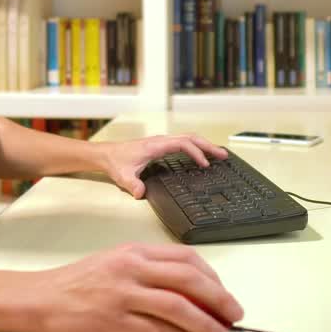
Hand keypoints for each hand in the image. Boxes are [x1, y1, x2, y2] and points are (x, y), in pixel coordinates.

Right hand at [26, 242, 243, 331]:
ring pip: (180, 307)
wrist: (39, 299)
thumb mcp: (115, 263)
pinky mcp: (117, 321)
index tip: (224, 294)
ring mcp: (125, 294)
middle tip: (236, 316)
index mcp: (135, 251)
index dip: (213, 277)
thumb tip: (188, 291)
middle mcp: (133, 268)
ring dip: (209, 325)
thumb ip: (148, 271)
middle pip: (189, 279)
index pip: (186, 258)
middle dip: (220, 299)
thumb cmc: (77, 283)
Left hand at [102, 133, 228, 198]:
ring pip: (188, 138)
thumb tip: (141, 193)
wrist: (106, 154)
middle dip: (208, 145)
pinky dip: (196, 147)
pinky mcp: (161, 146)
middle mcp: (161, 141)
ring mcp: (162, 142)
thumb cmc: (116, 162)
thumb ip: (132, 184)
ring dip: (204, 145)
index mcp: (156, 146)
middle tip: (223, 155)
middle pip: (190, 138)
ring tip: (219, 154)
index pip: (182, 144)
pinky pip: (183, 143)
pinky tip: (201, 155)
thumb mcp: (123, 176)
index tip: (205, 164)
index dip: (196, 152)